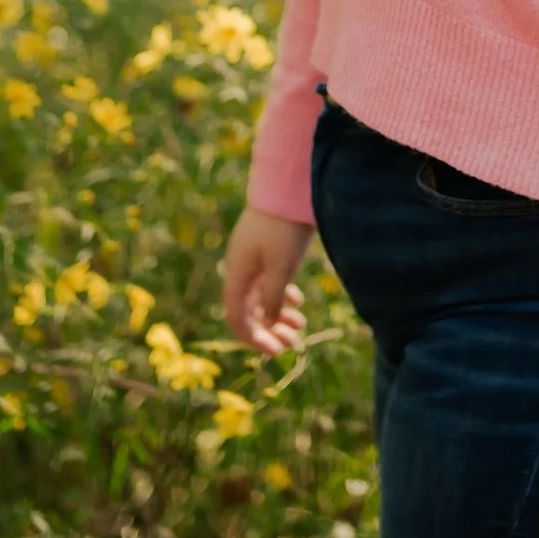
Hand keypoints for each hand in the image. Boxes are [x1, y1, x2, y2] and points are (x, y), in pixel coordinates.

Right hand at [222, 206, 312, 355]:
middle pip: (249, 309)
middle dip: (269, 330)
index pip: (236, 317)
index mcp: (238, 273)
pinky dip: (282, 294)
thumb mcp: (281, 267)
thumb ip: (273, 297)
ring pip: (261, 295)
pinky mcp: (266, 247)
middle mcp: (240, 267)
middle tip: (293, 344)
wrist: (288, 185)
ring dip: (278, 314)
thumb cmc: (284, 228)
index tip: (275, 352)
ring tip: (301, 326)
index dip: (253, 338)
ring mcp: (253, 256)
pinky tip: (298, 302)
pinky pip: (269, 280)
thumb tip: (269, 322)